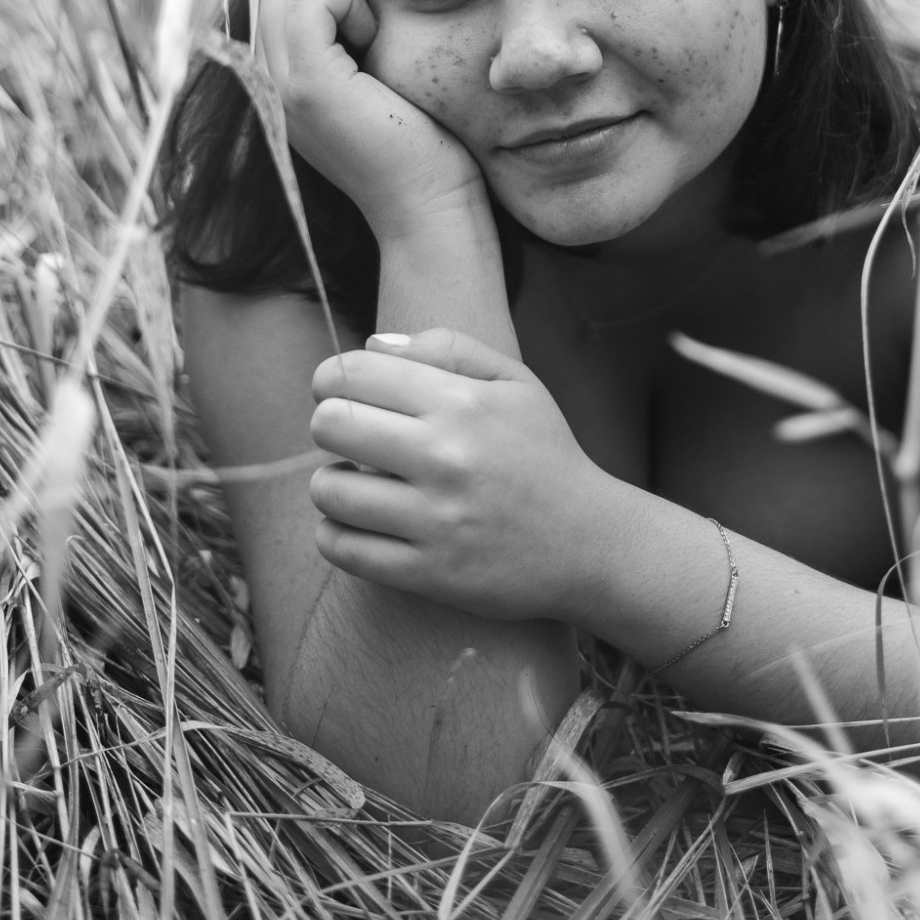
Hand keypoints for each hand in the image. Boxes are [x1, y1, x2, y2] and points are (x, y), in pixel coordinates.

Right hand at [256, 0, 485, 241]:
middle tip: (368, 30)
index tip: (363, 33)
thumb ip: (342, 50)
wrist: (428, 207)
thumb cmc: (417, 148)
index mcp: (278, 89)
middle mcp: (267, 90)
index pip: (269, 5)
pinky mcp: (309, 87)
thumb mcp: (367, 87)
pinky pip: (307, 2)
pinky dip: (346, 1)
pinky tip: (373, 39)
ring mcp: (281, 89)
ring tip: (369, 38)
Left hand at [309, 329, 614, 621]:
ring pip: (328, 490)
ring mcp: (435, 520)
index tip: (343, 392)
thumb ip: (447, 349)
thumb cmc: (544, 454)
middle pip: (330, 424)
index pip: (354, 373)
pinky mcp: (428, 574)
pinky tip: (362, 522)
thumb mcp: (515, 382)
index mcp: (462, 402)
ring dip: (333, 482)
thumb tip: (372, 345)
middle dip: (329, 424)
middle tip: (351, 436)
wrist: (590, 543)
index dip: (333, 378)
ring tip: (360, 482)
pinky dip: (337, 533)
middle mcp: (446, 457)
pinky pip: (342, 549)